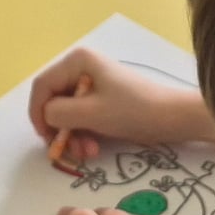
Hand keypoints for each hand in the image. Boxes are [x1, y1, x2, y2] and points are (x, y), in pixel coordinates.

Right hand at [27, 47, 213, 165]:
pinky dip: (85, 134)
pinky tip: (95, 149)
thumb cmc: (134, 110)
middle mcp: (82, 68)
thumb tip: (47, 116)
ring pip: (68, 113)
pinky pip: (83, 117)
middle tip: (69, 152)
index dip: (38, 114)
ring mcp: (94, 84)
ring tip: (88, 153)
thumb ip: (58, 113)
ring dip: (73, 136)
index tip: (46, 139)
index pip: (42, 86)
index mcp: (77, 61)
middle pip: (54, 101)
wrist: (176, 117)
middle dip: (60, 129)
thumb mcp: (91, 113)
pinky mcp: (105, 99)